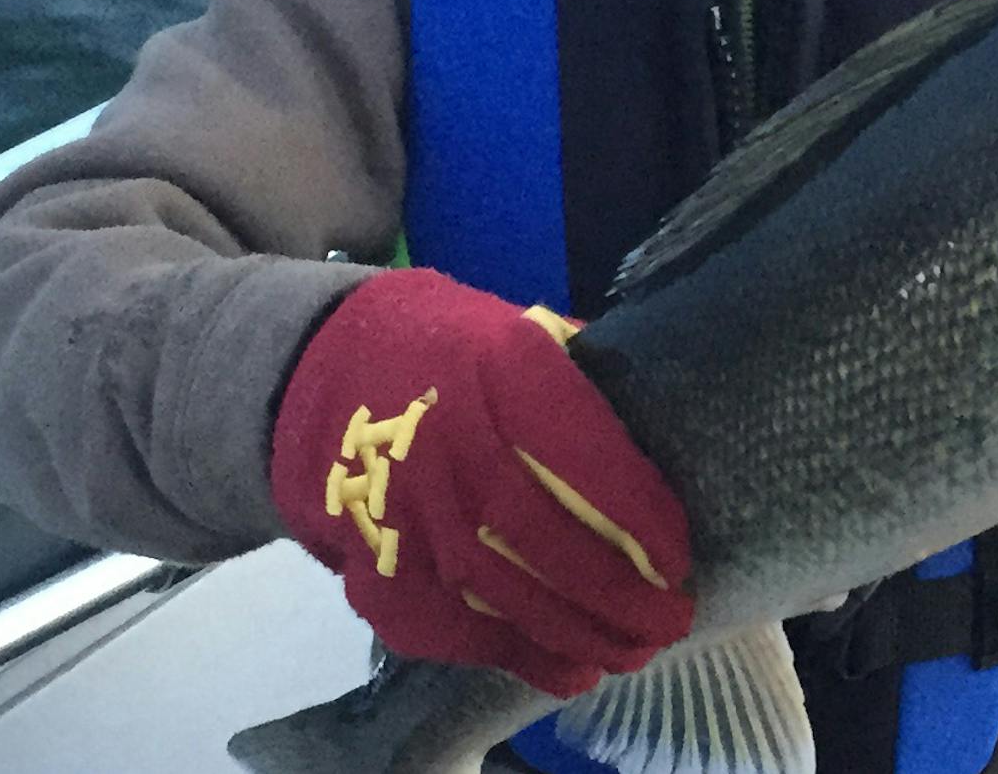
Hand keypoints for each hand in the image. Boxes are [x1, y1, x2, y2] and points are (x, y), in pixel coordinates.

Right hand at [270, 268, 693, 695]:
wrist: (319, 375)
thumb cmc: (450, 349)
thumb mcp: (524, 330)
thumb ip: (585, 380)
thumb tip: (660, 433)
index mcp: (501, 369)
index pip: (585, 457)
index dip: (640, 517)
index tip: (678, 556)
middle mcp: (451, 444)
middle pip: (546, 537)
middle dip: (619, 592)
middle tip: (672, 617)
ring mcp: (407, 512)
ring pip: (504, 594)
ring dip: (579, 634)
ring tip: (636, 650)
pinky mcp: (377, 568)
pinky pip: (455, 627)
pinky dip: (518, 654)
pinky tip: (572, 667)